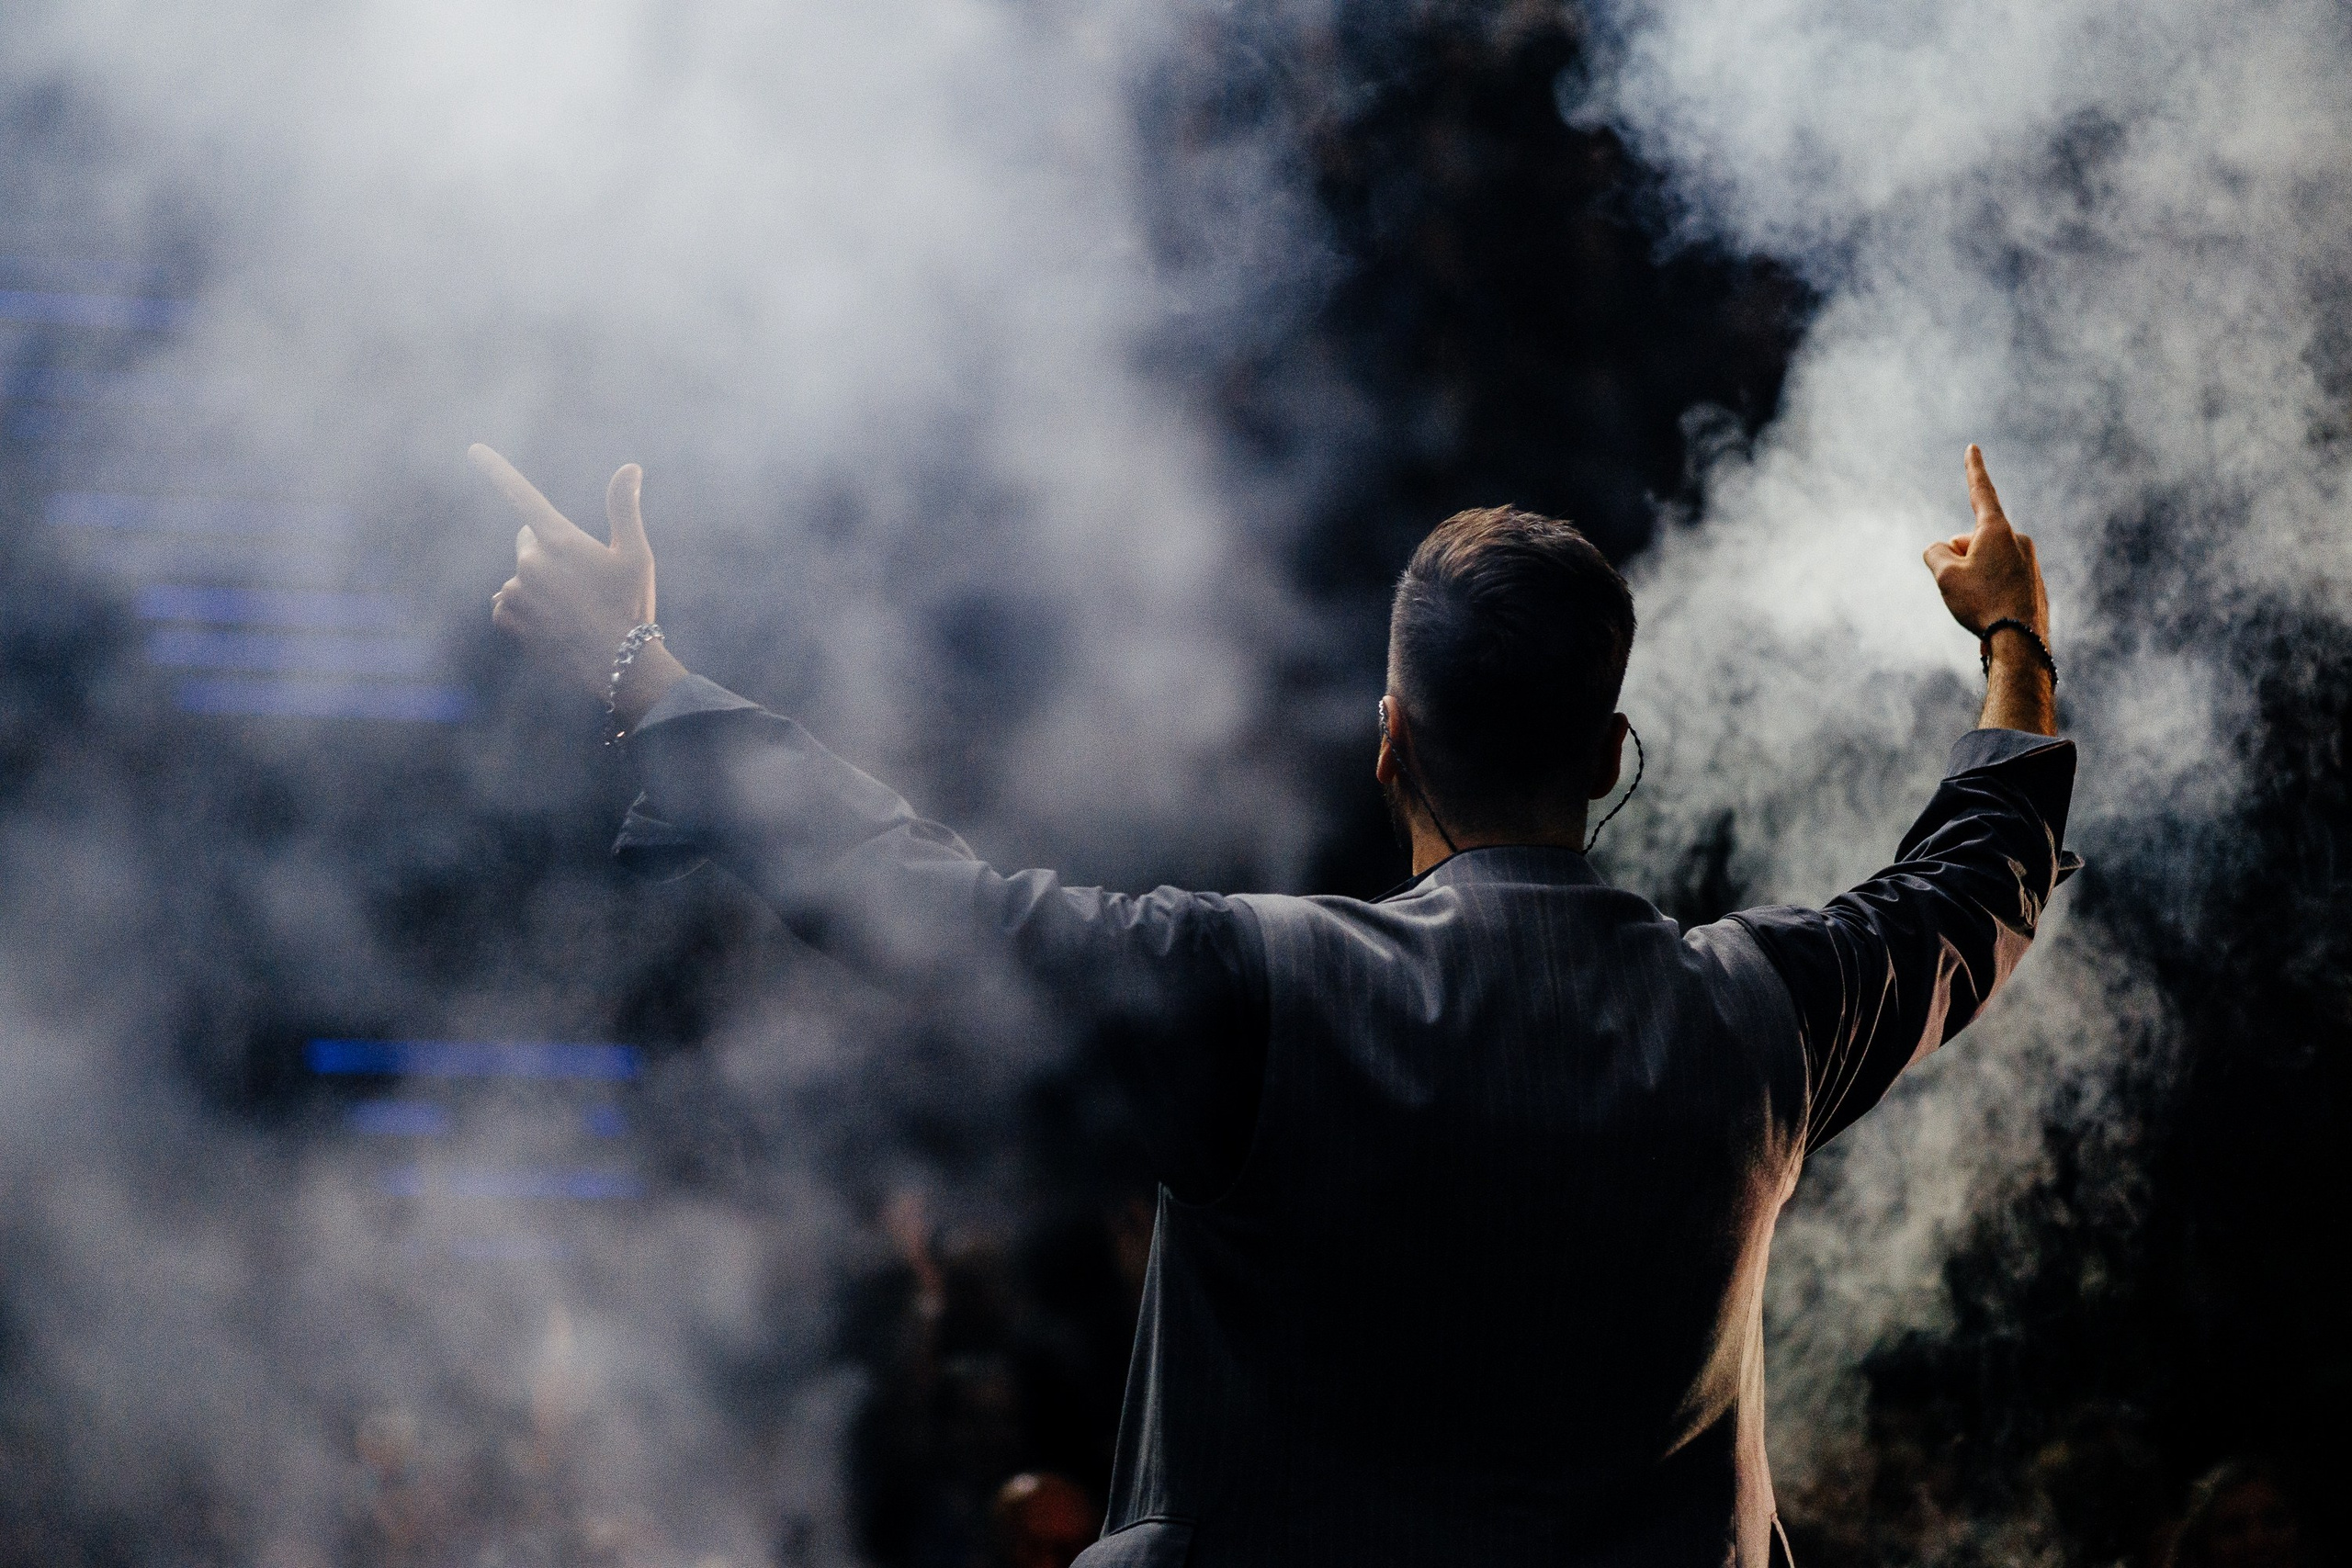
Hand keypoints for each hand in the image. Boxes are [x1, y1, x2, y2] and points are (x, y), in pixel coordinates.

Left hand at [478, 445, 656, 700]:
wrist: (619, 664)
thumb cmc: (631, 606)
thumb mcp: (635, 555)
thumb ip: (624, 507)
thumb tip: (630, 467)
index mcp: (560, 540)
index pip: (523, 496)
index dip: (497, 470)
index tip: (473, 449)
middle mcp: (530, 561)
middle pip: (529, 542)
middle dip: (548, 553)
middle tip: (583, 581)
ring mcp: (516, 591)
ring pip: (521, 578)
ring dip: (539, 587)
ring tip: (573, 611)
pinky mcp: (508, 619)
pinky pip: (506, 605)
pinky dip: (524, 612)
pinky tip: (552, 625)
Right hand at [1925, 444, 2056, 735]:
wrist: (2021, 641)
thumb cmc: (1981, 603)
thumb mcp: (1944, 575)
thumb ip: (1935, 552)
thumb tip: (1943, 549)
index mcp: (1996, 529)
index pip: (1981, 491)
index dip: (1973, 469)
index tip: (1973, 447)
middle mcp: (2017, 539)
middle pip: (1971, 539)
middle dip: (1958, 556)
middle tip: (1961, 587)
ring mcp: (2028, 560)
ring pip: (1985, 560)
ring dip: (1972, 574)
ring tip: (1977, 603)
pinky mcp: (2032, 580)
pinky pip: (1999, 577)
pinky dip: (1987, 589)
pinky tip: (1990, 611)